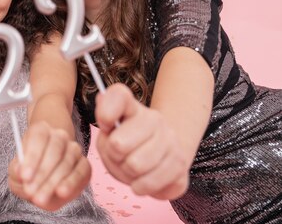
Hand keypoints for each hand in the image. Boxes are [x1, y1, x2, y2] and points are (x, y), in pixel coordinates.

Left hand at [8, 121, 89, 210]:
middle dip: (42, 173)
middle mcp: (59, 136)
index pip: (38, 137)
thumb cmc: (28, 172)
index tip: (24, 176)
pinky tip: (61, 192)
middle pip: (54, 149)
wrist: (44, 180)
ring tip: (40, 198)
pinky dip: (71, 183)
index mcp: (40, 131)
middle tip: (31, 191)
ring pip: (67, 162)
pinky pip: (81, 172)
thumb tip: (20, 172)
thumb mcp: (16, 173)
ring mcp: (74, 149)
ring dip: (53, 182)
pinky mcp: (85, 165)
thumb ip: (16, 172)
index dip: (32, 157)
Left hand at [95, 83, 189, 199]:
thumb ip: (103, 121)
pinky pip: (150, 182)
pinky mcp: (180, 163)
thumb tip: (106, 118)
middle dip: (113, 156)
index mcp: (132, 107)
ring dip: (127, 173)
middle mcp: (154, 119)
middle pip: (118, 144)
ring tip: (131, 168)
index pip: (118, 96)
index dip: (106, 112)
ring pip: (135, 166)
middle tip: (119, 156)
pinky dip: (140, 186)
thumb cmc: (127, 144)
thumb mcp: (108, 131)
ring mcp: (170, 139)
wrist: (161, 158)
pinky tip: (142, 180)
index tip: (105, 125)